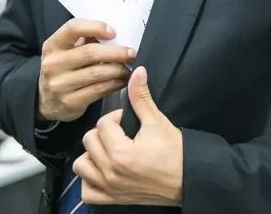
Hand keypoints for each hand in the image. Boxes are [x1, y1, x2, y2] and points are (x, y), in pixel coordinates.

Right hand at [38, 19, 135, 121]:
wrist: (46, 101)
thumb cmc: (65, 69)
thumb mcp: (67, 51)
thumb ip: (86, 39)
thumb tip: (115, 33)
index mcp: (53, 45)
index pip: (73, 28)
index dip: (96, 27)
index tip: (114, 32)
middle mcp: (53, 64)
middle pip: (90, 53)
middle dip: (117, 53)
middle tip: (133, 53)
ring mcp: (60, 85)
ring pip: (98, 73)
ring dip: (119, 70)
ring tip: (131, 67)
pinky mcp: (70, 102)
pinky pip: (99, 90)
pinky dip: (116, 84)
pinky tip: (124, 81)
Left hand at [74, 67, 183, 205]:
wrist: (188, 178)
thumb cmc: (176, 152)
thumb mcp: (158, 122)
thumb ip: (142, 98)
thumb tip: (137, 72)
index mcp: (121, 152)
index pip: (103, 123)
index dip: (116, 117)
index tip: (129, 121)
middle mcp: (111, 172)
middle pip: (89, 141)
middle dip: (104, 133)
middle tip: (121, 133)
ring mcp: (110, 188)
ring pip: (82, 165)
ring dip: (92, 155)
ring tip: (109, 150)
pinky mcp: (112, 199)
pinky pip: (87, 191)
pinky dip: (90, 180)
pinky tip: (103, 171)